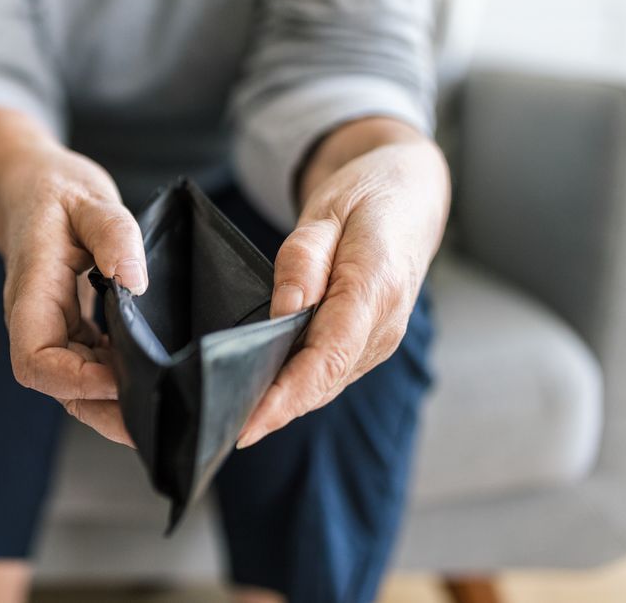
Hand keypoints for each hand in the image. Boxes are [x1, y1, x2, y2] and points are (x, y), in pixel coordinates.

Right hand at [0, 108, 144, 445]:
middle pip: (59, 387)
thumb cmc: (53, 191)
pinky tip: (153, 370)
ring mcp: (53, 329)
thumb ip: (113, 233)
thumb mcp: (87, 198)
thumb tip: (135, 279)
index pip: (36, 360)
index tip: (121, 376)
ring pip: (76, 384)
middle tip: (161, 411)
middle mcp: (36, 321)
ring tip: (165, 399)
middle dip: (105, 408)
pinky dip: (119, 376)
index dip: (75, 380)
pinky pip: (90, 365)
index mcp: (31, 293)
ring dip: (115, 399)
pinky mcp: (71, 329)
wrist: (29, 186)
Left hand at [236, 118, 449, 447]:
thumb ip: (303, 260)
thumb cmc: (366, 198)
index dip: (287, 396)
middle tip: (217, 429)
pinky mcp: (368, 344)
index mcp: (376, 287)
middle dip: (273, 411)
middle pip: (323, 381)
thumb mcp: (328, 210)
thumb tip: (284, 312)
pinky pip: (328, 373)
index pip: (328, 356)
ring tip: (229, 421)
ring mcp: (379, 340)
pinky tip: (259, 398)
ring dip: (281, 406)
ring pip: (324, 384)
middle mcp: (384, 325)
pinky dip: (295, 389)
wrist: (409, 197)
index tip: (248, 422)